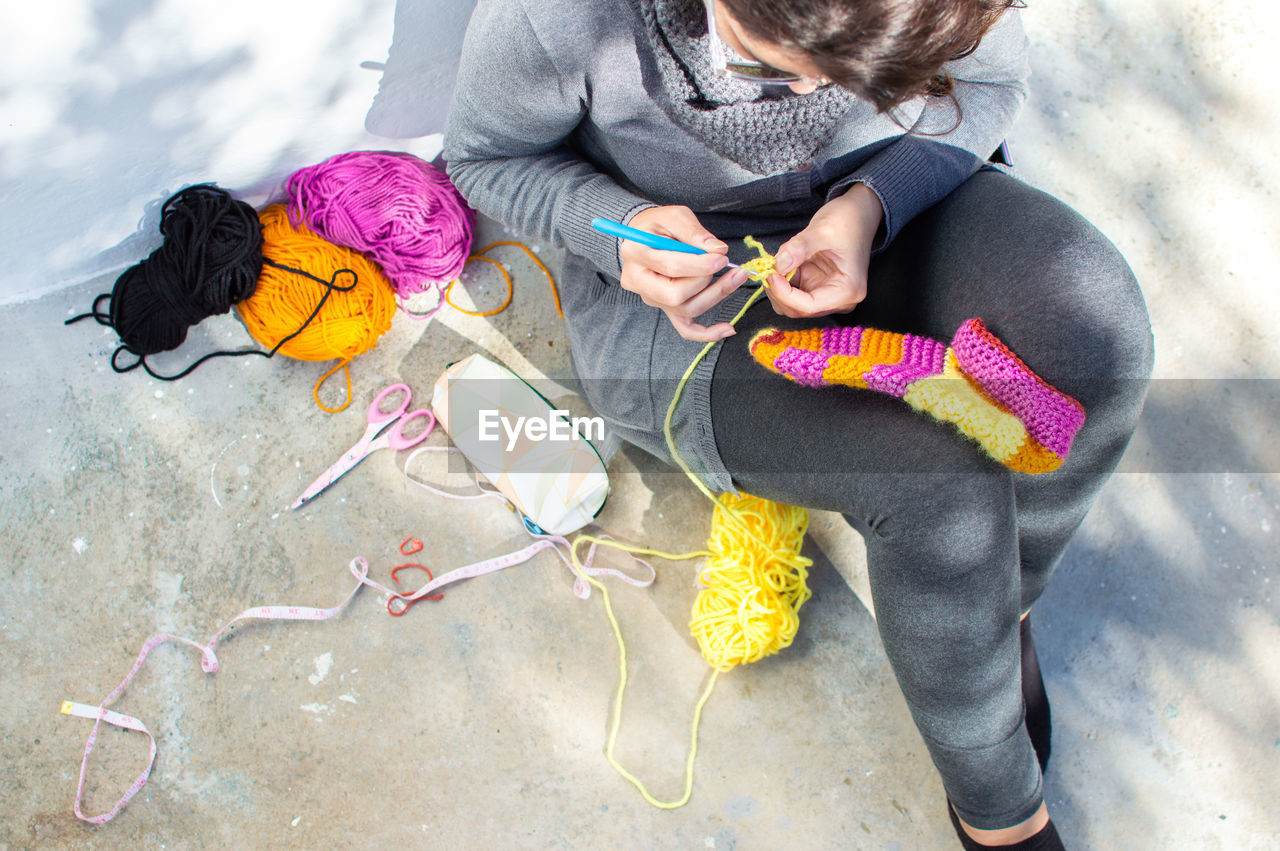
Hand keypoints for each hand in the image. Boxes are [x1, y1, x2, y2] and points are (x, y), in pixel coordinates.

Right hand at [619, 206, 750, 341]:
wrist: (644, 236)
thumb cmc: (658, 225)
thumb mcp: (673, 216)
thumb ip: (694, 231)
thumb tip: (718, 250)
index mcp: (636, 254)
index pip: (670, 266)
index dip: (700, 264)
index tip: (722, 255)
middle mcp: (638, 281)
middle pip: (675, 295)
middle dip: (706, 281)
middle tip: (725, 264)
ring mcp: (652, 298)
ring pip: (685, 310)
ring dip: (715, 295)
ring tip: (735, 278)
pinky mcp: (665, 307)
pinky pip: (685, 328)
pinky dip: (706, 333)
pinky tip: (728, 328)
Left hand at [765, 183, 883, 317]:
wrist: (858, 213)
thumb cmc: (849, 221)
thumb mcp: (823, 230)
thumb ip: (799, 248)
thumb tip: (777, 265)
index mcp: (847, 290)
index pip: (809, 306)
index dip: (784, 294)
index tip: (770, 274)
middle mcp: (839, 299)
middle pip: (798, 309)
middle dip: (778, 291)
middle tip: (767, 268)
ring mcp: (826, 294)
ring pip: (791, 304)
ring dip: (777, 286)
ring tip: (776, 262)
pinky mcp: (815, 286)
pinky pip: (792, 291)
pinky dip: (781, 279)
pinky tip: (783, 261)